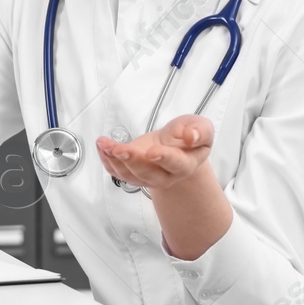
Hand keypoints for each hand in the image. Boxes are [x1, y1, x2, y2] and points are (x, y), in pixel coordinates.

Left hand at [96, 114, 213, 192]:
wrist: (176, 146)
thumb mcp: (202, 128)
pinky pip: (116, 171)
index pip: (175, 164)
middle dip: (131, 161)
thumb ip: (201, 131)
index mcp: (184, 164)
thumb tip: (192, 136)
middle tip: (119, 149)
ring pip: (128, 174)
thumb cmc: (188, 136)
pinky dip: (106, 160)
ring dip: (113, 159)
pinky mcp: (132, 173)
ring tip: (104, 144)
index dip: (164, 158)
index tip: (153, 151)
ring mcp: (146, 177)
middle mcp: (165, 175)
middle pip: (146, 173)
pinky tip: (102, 147)